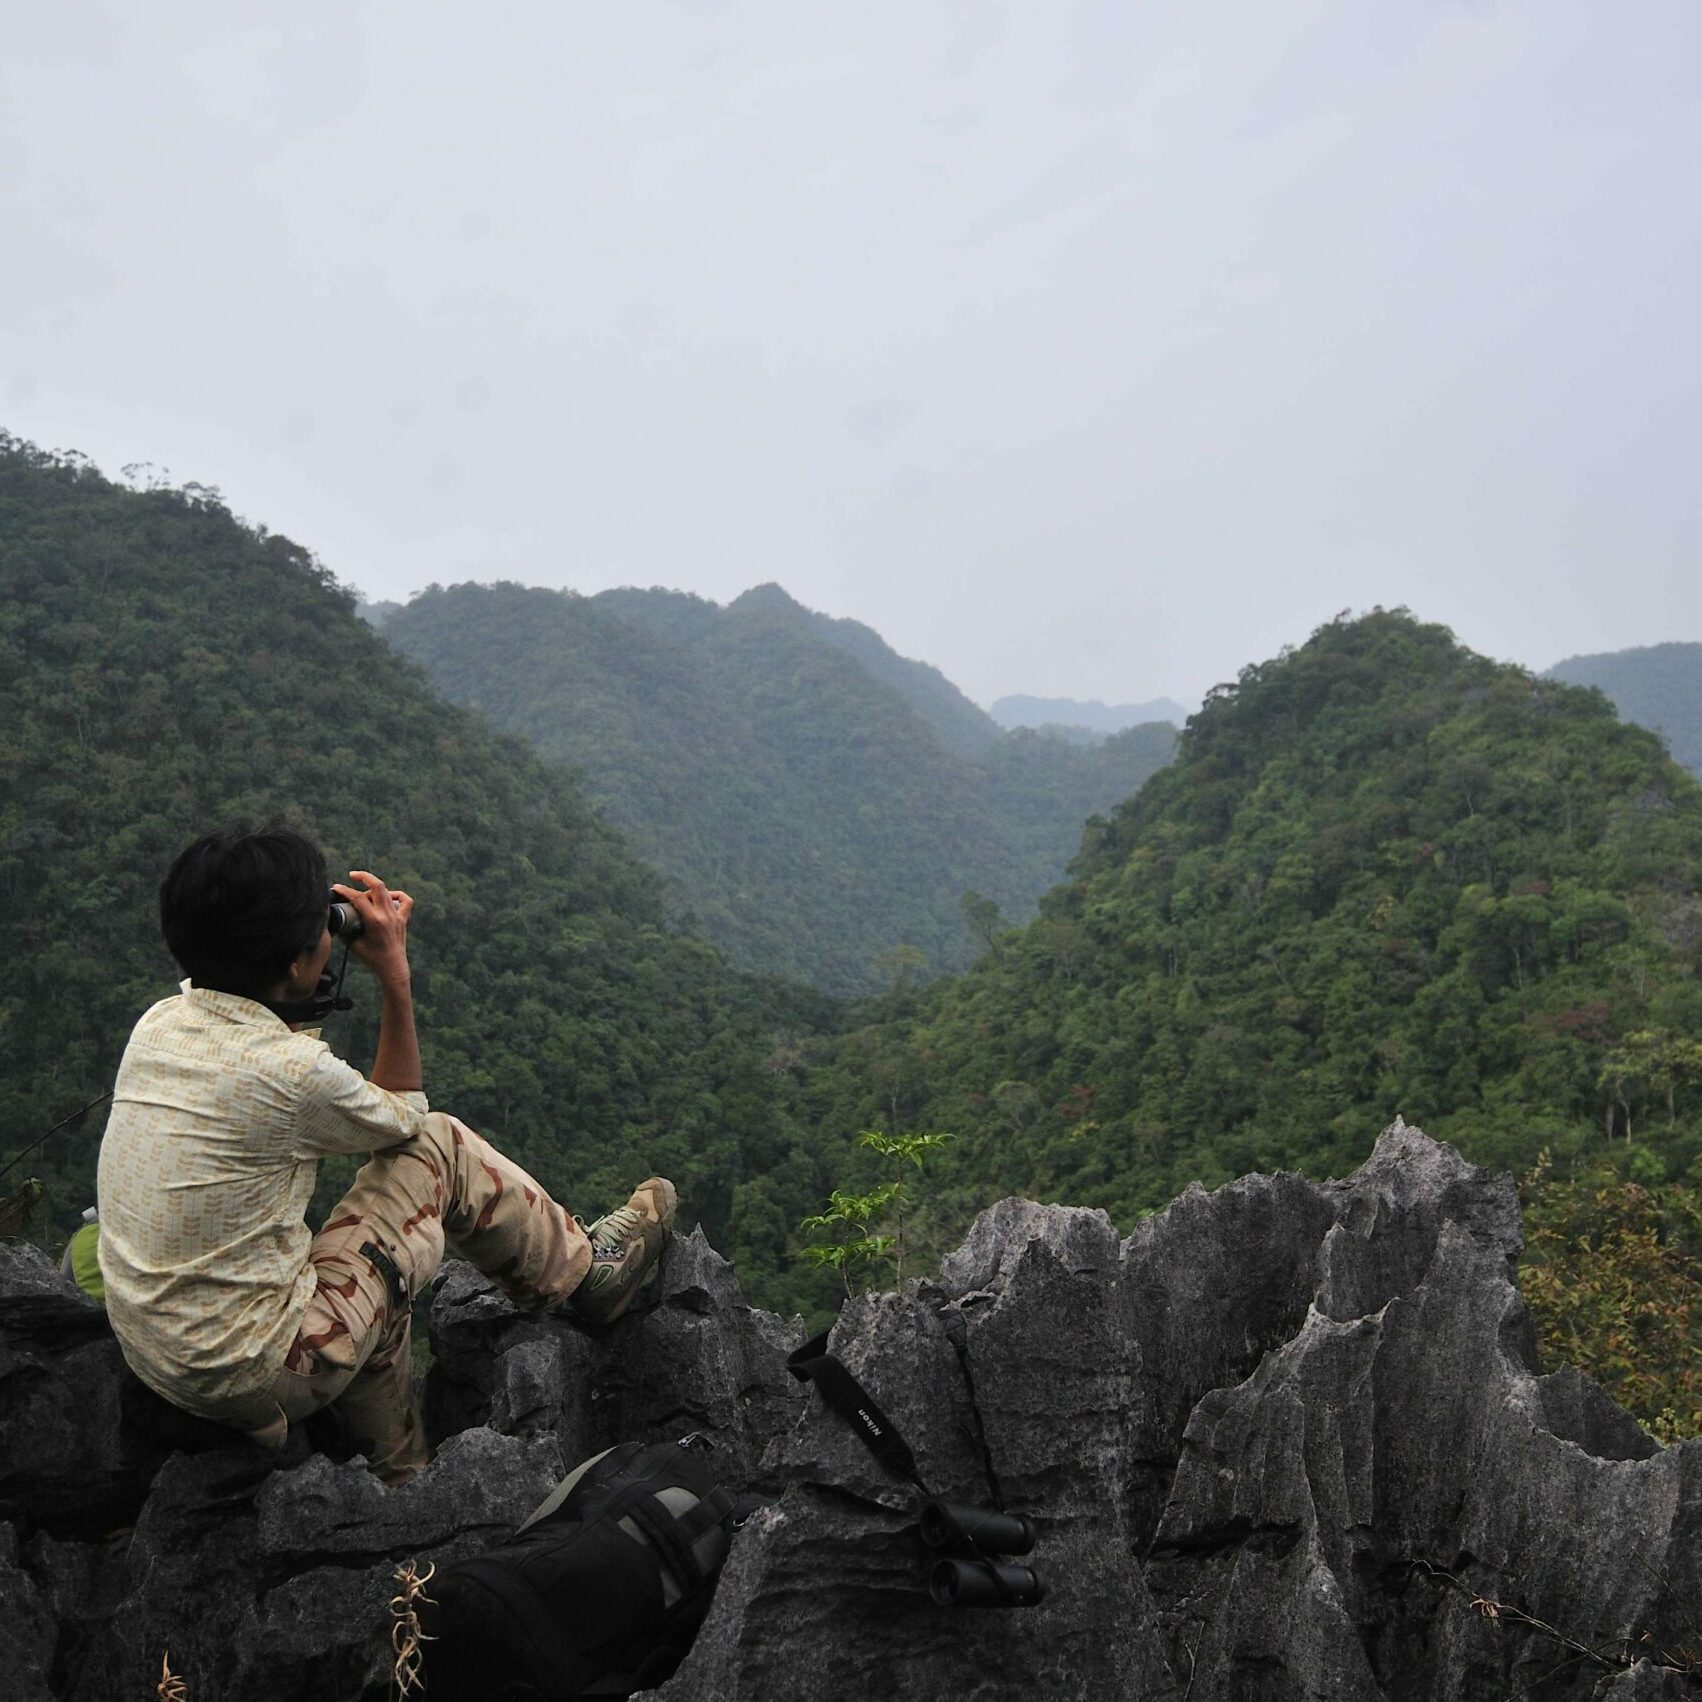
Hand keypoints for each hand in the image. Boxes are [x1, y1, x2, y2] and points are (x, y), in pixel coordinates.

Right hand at [333, 870, 413, 986]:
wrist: (393, 968)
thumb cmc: (372, 958)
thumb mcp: (353, 944)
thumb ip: (344, 929)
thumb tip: (334, 918)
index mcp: (374, 921)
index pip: (357, 898)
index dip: (344, 890)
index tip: (336, 887)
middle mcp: (387, 915)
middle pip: (378, 886)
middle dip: (363, 876)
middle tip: (352, 875)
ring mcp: (397, 916)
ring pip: (388, 891)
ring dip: (375, 888)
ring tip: (365, 894)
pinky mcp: (404, 919)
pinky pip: (405, 901)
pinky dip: (397, 895)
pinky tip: (388, 897)